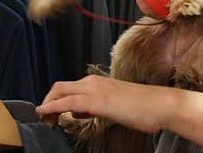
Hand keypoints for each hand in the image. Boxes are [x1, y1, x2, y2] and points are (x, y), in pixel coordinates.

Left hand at [36, 75, 173, 134]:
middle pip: (59, 87)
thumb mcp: (113, 106)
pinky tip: (45, 113)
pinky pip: (67, 102)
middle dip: (47, 101)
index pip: (68, 87)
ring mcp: (94, 89)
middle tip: (42, 118)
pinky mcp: (97, 100)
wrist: (160, 105)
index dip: (54, 99)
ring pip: (60, 91)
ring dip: (47, 104)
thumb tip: (79, 110)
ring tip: (44, 120)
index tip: (49, 113)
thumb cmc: (141, 108)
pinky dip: (52, 106)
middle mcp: (93, 82)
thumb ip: (95, 106)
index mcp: (97, 82)